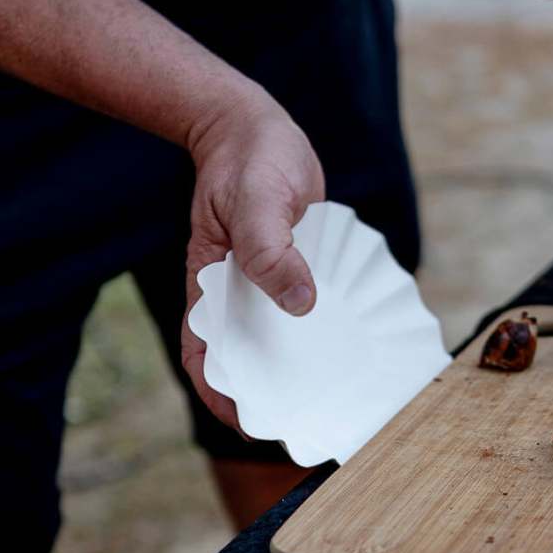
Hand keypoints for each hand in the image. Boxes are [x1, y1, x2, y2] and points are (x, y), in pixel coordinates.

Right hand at [181, 90, 326, 430]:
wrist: (256, 128)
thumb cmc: (248, 163)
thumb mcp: (256, 202)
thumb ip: (271, 251)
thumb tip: (301, 303)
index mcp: (208, 287)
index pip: (203, 354)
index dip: (218, 394)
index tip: (246, 422)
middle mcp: (235, 294)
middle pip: (244, 357)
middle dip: (266, 393)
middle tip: (304, 423)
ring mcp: (264, 284)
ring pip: (278, 337)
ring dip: (298, 366)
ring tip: (331, 397)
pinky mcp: (293, 270)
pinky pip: (306, 307)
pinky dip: (321, 328)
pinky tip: (349, 345)